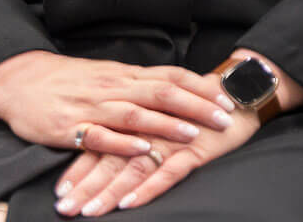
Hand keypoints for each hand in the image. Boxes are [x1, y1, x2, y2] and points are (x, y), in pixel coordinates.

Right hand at [0, 51, 233, 156]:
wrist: (20, 80)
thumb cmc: (69, 80)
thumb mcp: (108, 75)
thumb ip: (139, 83)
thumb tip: (176, 88)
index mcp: (125, 75)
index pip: (171, 76)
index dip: (200, 87)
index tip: (226, 96)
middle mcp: (114, 88)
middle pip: (162, 93)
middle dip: (197, 106)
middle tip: (224, 118)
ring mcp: (92, 108)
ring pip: (136, 114)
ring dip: (167, 124)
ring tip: (193, 134)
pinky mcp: (70, 127)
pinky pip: (100, 135)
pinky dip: (123, 142)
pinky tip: (142, 148)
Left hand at [53, 101, 258, 215]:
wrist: (241, 93)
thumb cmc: (200, 105)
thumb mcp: (162, 112)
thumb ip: (136, 126)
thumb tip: (104, 146)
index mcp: (138, 116)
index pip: (102, 144)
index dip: (80, 169)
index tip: (60, 192)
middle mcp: (150, 127)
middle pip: (111, 159)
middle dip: (86, 186)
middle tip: (66, 208)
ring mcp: (172, 138)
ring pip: (133, 168)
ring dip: (109, 191)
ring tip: (90, 211)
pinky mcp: (195, 149)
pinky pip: (168, 172)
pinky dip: (147, 188)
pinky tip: (129, 203)